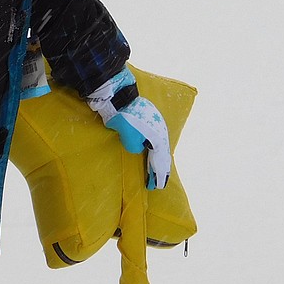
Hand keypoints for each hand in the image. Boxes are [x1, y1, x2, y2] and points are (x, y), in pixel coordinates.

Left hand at [86, 67, 171, 189]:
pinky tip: (154, 152)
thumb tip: (139, 147)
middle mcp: (161, 131)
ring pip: (161, 146)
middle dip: (160, 169)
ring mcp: (157, 123)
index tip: (156, 187)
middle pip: (163, 154)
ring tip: (157, 171)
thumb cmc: (123, 119)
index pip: (160, 161)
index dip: (158, 175)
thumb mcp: (128, 138)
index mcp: (158, 137)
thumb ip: (136, 147)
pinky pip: (157, 139)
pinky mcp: (151, 119)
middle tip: (158, 183)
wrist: (120, 96)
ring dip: (159, 159)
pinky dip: (156, 150)